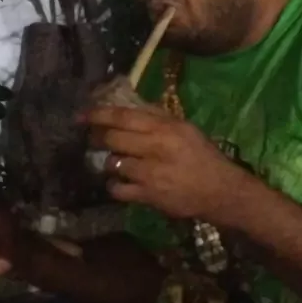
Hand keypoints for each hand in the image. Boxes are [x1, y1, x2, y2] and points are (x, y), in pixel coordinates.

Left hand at [85, 105, 243, 223]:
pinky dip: (114, 185)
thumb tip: (128, 106)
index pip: (122, 116)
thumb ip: (156, 116)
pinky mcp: (148, 196)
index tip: (81, 115)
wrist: (220, 190)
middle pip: (112, 139)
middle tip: (92, 138)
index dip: (98, 114)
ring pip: (112, 164)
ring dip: (109, 162)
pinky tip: (119, 182)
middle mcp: (153, 148)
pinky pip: (118, 189)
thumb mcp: (184, 127)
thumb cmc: (202, 154)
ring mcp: (149, 173)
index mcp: (163, 128)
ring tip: (114, 161)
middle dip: (97, 138)